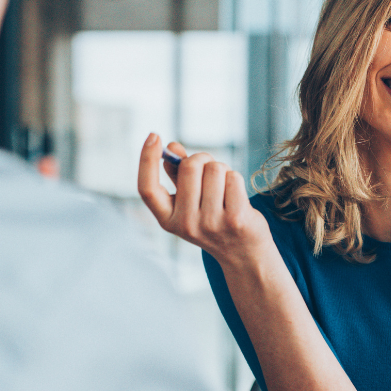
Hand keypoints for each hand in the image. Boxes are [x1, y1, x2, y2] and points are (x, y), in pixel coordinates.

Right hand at [137, 133, 271, 263]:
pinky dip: (236, 179)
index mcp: (168, 219)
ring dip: (222, 171)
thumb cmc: (215, 221)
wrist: (244, 254)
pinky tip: (237, 197)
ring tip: (225, 189)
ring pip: (215, 169)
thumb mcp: (190, 203)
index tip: (154, 136)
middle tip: (210, 169)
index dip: (146, 160)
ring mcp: (211, 224)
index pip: (146, 189)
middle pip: (190, 167)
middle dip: (203, 159)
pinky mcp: (235, 220)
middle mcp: (185, 224)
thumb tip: (172, 148)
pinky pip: (233, 178)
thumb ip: (178, 176)